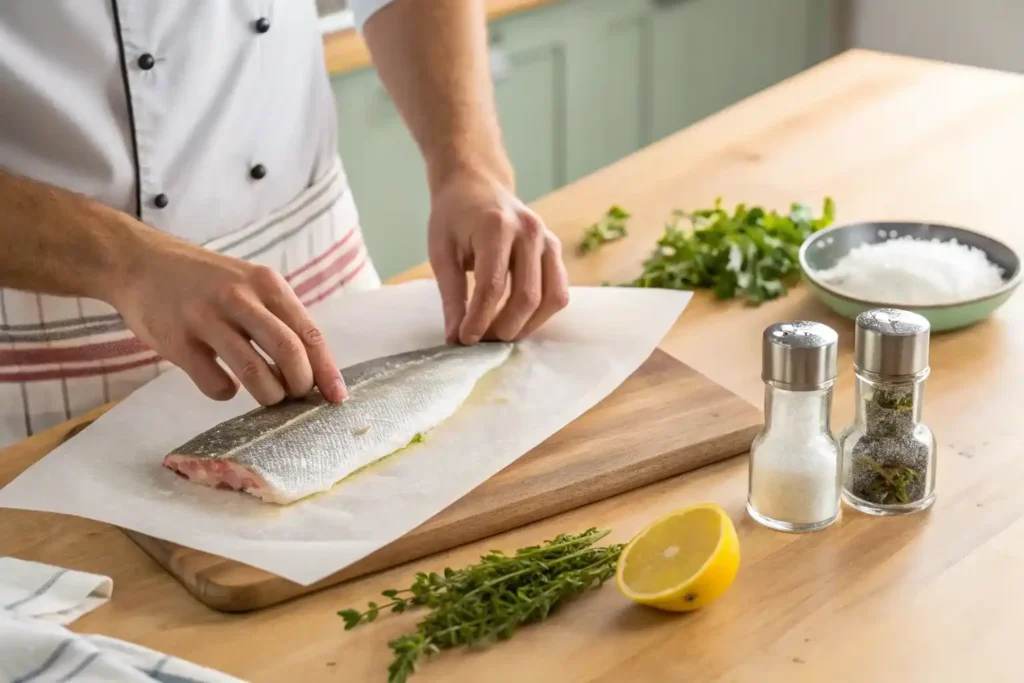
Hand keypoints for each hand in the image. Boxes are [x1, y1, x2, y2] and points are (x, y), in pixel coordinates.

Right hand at [106, 235, 344, 405]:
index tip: (337, 397)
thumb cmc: (203, 281)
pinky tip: (224, 384)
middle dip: (301, 384)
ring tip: (268, 398)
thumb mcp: (248, 282)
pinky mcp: (178, 342)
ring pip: (255, 372)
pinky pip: (216, 384)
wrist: (138, 262)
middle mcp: (240, 298)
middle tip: (296, 397)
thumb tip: (313, 366)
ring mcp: (207, 319)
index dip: (326, 369)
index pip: (309, 332)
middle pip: (289, 352)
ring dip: (269, 395)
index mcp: (266, 284)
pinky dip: (227, 393)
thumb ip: (277, 316)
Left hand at [428, 170, 569, 343]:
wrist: (476, 184)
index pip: (492, 287)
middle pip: (526, 296)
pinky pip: (559, 291)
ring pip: (551, 298)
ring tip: (500, 335)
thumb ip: (451, 296)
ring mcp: (548, 240)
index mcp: (496, 227)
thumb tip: (455, 338)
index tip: (464, 339)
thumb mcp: (441, 253)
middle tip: (481, 342)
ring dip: (527, 325)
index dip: (479, 320)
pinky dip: (541, 313)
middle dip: (503, 327)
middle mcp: (530, 231)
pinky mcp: (555, 249)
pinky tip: (518, 320)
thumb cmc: (454, 217)